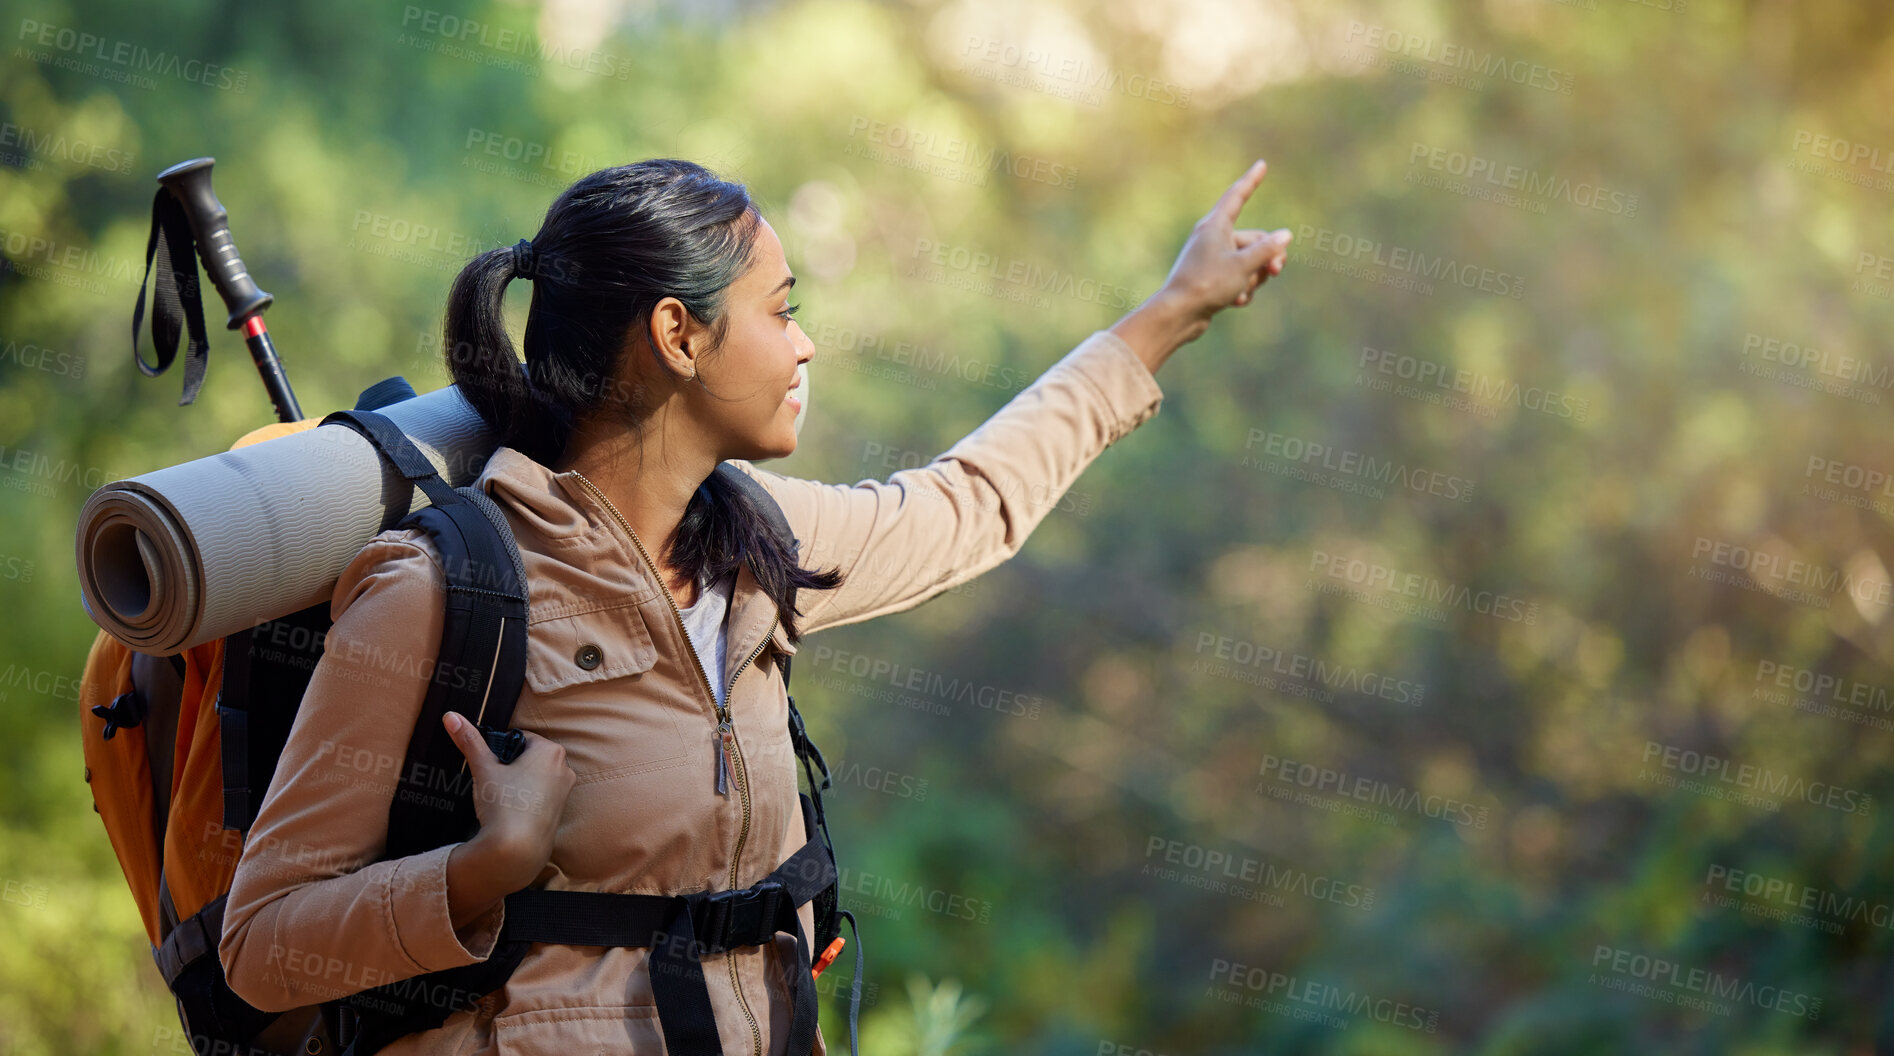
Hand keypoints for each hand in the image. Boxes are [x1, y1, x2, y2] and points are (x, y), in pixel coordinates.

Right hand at [442, 711, 573, 893]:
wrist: (517, 849)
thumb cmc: (504, 803)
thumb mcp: (483, 769)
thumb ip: (470, 741)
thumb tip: (451, 716)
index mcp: (550, 750)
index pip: (522, 738)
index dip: (501, 748)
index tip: (489, 762)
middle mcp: (565, 767)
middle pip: (531, 756)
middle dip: (511, 764)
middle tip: (493, 780)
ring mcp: (565, 791)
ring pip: (536, 776)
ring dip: (519, 781)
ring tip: (500, 796)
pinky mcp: (561, 811)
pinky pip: (541, 795)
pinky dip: (527, 798)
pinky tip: (511, 809)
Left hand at [1156, 159, 1291, 322]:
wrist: (1179, 315)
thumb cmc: (1208, 285)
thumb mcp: (1244, 266)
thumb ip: (1268, 249)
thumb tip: (1285, 235)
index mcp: (1215, 226)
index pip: (1237, 196)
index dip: (1251, 180)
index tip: (1261, 164)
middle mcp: (1213, 238)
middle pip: (1254, 239)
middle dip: (1268, 257)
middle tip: (1275, 272)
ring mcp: (1212, 259)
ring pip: (1249, 262)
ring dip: (1253, 278)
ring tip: (1242, 291)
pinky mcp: (1212, 278)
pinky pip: (1238, 278)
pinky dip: (1241, 290)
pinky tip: (1233, 302)